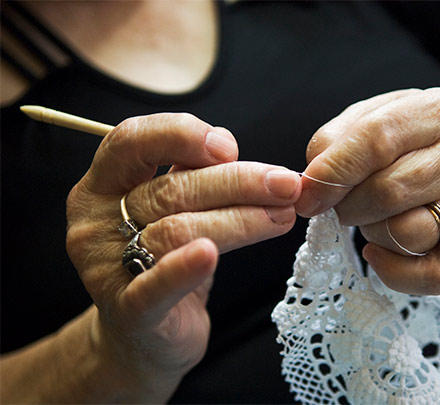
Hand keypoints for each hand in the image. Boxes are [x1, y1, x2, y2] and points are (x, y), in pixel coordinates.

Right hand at [66, 113, 300, 399]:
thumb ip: (190, 172)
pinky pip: (155, 286)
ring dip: (239, 219)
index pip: (132, 141)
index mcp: (102, 185)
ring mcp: (105, 268)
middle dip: (237, 183)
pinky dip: (184, 268)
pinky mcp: (128, 311)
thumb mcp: (173, 207)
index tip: (230, 147)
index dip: (181, 135)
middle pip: (170, 190)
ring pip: (176, 230)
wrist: (147, 333)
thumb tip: (224, 143)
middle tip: (286, 185)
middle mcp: (94, 222)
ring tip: (282, 216)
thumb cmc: (165, 259)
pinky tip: (210, 255)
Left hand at [296, 88, 439, 294]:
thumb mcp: (372, 117)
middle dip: (347, 205)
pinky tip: (376, 252)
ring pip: (407, 233)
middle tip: (337, 204)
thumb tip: (312, 184)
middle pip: (389, 192)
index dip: (333, 171)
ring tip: (368, 216)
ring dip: (370, 231)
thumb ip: (334, 140)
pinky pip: (431, 275)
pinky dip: (392, 271)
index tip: (306, 193)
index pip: (377, 140)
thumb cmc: (406, 138)